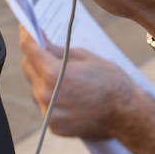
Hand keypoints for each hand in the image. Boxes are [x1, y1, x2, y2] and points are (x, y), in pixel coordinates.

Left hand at [19, 26, 154, 153]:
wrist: (127, 115)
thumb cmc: (111, 83)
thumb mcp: (85, 57)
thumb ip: (57, 50)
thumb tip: (41, 41)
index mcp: (53, 73)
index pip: (29, 49)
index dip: (26, 35)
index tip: (26, 28)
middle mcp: (46, 95)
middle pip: (29, 68)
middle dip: (36, 57)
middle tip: (47, 50)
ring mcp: (48, 112)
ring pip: (36, 87)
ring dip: (44, 78)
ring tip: (64, 76)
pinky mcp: (53, 125)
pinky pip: (45, 104)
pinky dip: (51, 97)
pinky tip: (68, 94)